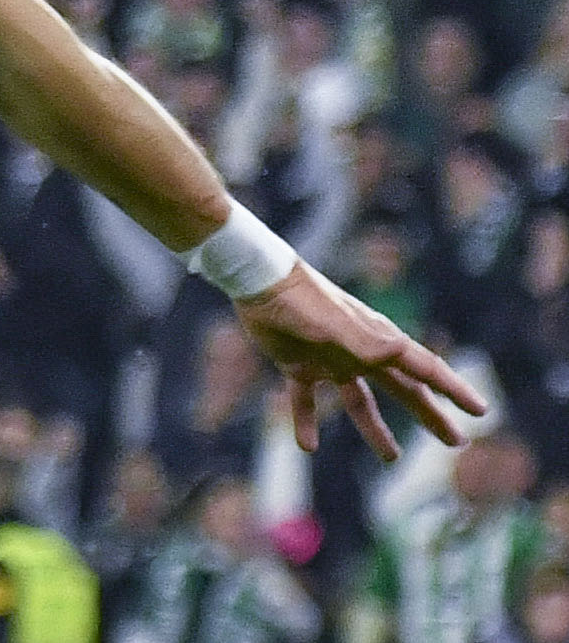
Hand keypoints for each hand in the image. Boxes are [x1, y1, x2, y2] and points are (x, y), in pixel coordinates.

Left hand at [235, 261, 486, 462]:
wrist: (258, 281)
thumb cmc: (302, 301)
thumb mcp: (337, 325)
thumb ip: (366, 343)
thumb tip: (400, 356)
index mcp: (379, 342)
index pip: (426, 370)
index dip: (454, 390)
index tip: (481, 409)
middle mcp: (360, 353)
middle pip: (404, 390)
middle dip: (430, 415)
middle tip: (455, 441)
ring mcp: (330, 360)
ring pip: (360, 403)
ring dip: (375, 430)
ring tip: (391, 458)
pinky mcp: (297, 364)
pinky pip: (305, 401)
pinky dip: (306, 422)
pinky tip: (308, 447)